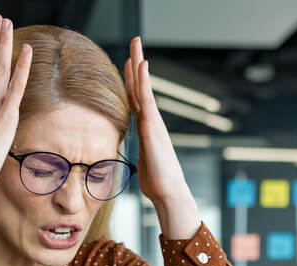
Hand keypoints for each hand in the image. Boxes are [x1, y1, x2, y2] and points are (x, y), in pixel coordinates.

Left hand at [124, 37, 199, 239]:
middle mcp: (151, 120)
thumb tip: (135, 153)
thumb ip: (140, 150)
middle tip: (135, 41)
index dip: (132, 78)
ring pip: (143, 88)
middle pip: (140, 86)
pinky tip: (142, 66)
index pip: (136, 97)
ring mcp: (153, 122)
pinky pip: (147, 100)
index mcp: (146, 126)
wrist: (168, 192)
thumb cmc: (156, 180)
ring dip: (139, 65)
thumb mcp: (143, 160)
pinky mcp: (152, 128)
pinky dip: (144, 82)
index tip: (128, 61)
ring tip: (136, 45)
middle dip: (137, 63)